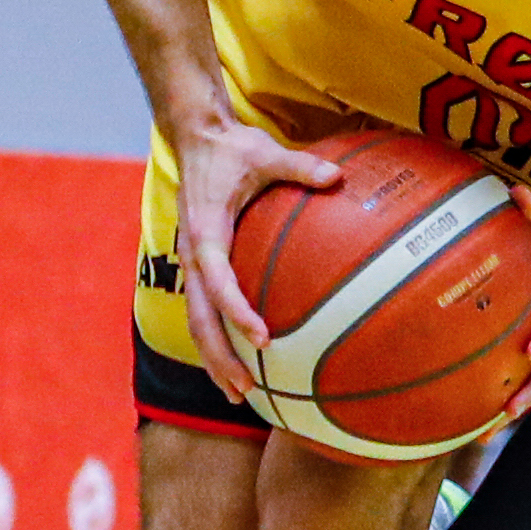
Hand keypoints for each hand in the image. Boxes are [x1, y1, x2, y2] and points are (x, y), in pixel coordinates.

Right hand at [169, 108, 335, 380]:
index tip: (262, 336)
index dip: (237, 311)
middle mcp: (192, 253)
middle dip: (220, 356)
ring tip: (238, 392)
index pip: (218, 281)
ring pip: (197, 320)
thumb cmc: (231, 148)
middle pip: (200, 318)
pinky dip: (217, 337)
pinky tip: (237, 360)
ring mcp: (192, 262)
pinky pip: (204, 309)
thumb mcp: (264, 152)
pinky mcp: (198, 264)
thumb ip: (299, 166)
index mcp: (206, 232)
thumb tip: (339, 176)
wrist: (195, 137)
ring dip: (214, 357)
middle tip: (246, 387)